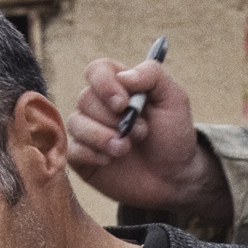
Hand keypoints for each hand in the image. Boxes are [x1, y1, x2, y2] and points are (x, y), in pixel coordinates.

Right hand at [69, 56, 231, 223]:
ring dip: (102, 137)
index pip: (97, 71)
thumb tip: (122, 76)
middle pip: (85, 98)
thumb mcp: (174, 98)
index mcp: (119, 86)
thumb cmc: (173, 135)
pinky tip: (110, 161)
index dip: (105, 84)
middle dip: (113, 119)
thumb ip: (151, 75)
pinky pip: (72, 149)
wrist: (174, 177)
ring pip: (76, 123)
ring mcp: (88, 131)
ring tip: (126, 149)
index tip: (123, 104)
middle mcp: (99, 106)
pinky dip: (92, 154)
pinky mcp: (82, 157)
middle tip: (140, 133)